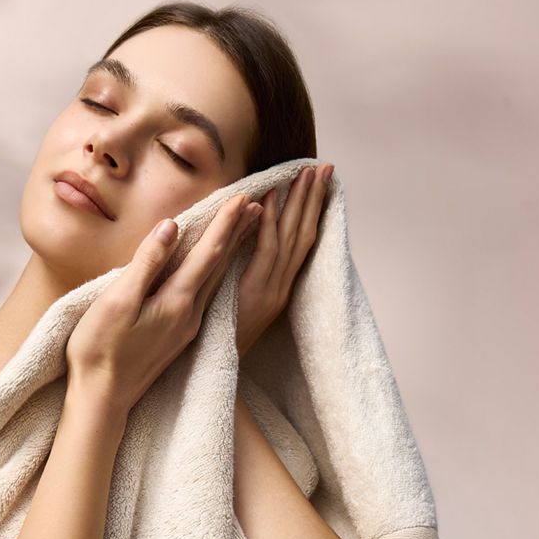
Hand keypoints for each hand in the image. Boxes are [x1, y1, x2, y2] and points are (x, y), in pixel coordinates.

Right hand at [66, 193, 261, 417]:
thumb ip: (147, 263)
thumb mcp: (117, 301)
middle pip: (221, 266)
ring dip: (231, 253)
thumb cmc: (100, 349)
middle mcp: (190, 315)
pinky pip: (205, 295)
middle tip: (257, 204)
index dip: (225, 222)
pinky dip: (216, 273)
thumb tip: (171, 227)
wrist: (102, 399)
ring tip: (246, 230)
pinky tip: (215, 270)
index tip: (241, 196)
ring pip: (217, 281)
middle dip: (238, 233)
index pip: (209, 253)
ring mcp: (187, 328)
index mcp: (177, 302)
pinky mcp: (179, 337)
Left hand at [234, 162, 334, 358]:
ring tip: (304, 174)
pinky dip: (267, 226)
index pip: (303, 242)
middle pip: (304, 235)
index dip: (313, 211)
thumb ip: (248, 275)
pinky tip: (268, 201)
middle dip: (313, 200)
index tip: (320, 183)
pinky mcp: (253, 294)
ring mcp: (270, 291)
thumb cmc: (220, 336)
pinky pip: (263, 254)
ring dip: (298, 204)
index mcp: (281, 288)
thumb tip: (247, 240)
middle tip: (322, 167)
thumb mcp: (240, 303)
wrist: (216, 371)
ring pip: (290, 240)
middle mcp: (281, 288)